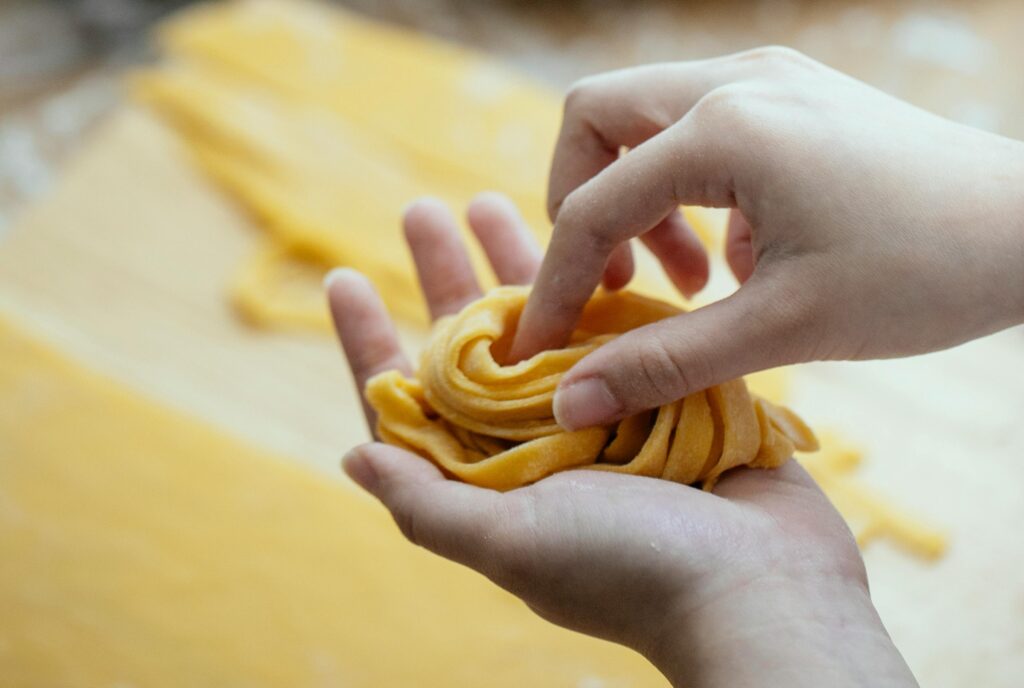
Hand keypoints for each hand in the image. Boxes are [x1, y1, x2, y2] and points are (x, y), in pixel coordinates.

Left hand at [325, 193, 916, 686]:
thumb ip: (428, 504)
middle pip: (473, 345)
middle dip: (446, 275)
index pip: (411, 398)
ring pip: (543, 321)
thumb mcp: (512, 544)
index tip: (344, 276)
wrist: (764, 589)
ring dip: (515, 262)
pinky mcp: (658, 390)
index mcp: (488, 477)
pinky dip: (592, 280)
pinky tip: (580, 233)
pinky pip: (613, 324)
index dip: (370, 339)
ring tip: (489, 198)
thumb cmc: (632, 572)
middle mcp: (534, 442)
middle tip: (423, 210)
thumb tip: (351, 452)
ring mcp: (598, 412)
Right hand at [511, 47, 1023, 430]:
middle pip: (596, 119)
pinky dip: (688, 187)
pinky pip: (698, 125)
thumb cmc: (922, 275)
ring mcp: (767, 74)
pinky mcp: (791, 91)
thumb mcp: (784, 328)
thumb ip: (665, 362)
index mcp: (726, 129)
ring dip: (638, 197)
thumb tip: (568, 402)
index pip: (591, 206)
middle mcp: (735, 79)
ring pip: (644, 117)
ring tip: (686, 281)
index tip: (542, 346)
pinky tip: (736, 253)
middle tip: (618, 282)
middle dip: (580, 202)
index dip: (558, 283)